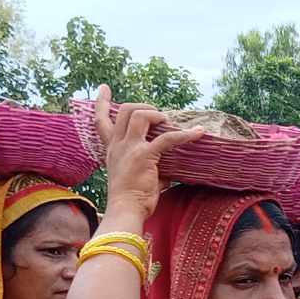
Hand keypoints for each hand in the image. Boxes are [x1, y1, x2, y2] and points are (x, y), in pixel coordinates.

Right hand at [91, 84, 204, 220]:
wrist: (125, 210)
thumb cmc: (131, 199)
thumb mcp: (135, 176)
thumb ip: (149, 166)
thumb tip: (168, 170)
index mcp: (112, 149)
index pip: (101, 120)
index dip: (102, 102)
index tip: (105, 88)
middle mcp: (118, 145)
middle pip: (125, 110)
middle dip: (143, 106)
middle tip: (158, 114)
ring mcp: (130, 148)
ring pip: (140, 114)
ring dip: (157, 114)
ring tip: (168, 122)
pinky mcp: (145, 155)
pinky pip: (167, 138)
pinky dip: (185, 134)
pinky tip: (198, 132)